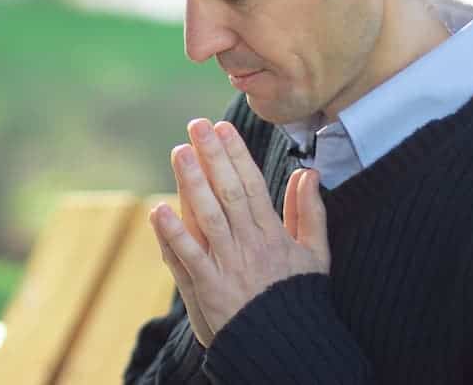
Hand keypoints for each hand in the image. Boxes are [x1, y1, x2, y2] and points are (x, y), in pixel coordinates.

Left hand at [149, 118, 330, 346]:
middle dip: (212, 156)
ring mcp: (227, 265)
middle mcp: (249, 244)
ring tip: (179, 151)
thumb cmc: (297, 297)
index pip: (252, 184)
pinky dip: (173, 234)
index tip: (223, 128)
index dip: (236, 154)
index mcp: (272, 233)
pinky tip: (157, 211)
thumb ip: (309, 212)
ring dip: (192, 183)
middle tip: (197, 125)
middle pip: (228, 192)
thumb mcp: (314, 254)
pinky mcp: (208, 288)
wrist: (284, 347)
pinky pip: (188, 258)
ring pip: (208, 217)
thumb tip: (309, 173)